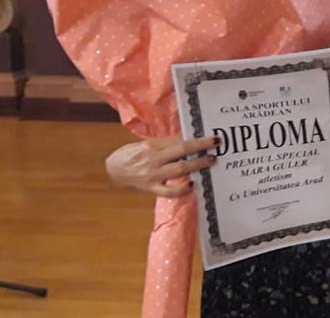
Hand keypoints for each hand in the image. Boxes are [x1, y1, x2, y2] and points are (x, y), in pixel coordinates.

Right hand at [104, 135, 218, 196]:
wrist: (114, 169)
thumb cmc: (133, 153)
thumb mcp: (147, 144)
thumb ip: (166, 143)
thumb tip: (188, 140)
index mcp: (152, 145)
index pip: (178, 140)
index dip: (196, 138)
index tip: (211, 137)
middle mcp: (154, 159)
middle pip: (181, 151)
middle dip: (200, 147)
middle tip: (216, 145)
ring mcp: (153, 175)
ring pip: (178, 169)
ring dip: (197, 165)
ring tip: (210, 161)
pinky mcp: (151, 188)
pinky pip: (168, 191)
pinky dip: (181, 189)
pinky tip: (192, 184)